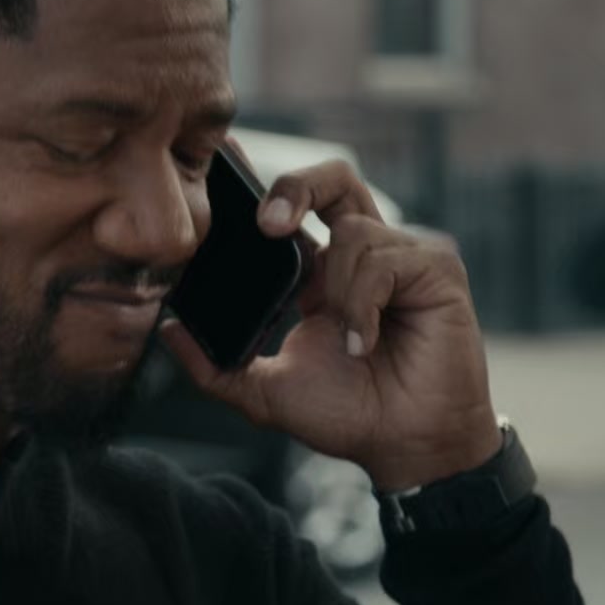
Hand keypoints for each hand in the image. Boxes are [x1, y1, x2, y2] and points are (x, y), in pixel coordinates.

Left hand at [160, 155, 500, 488]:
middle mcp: (364, 254)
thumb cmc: (350, 416)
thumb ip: (215, 366)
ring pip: (353, 231)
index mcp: (324, 271)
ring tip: (347, 341)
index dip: (264, 181)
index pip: (295, 206)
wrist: (407, 449)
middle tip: (267, 224)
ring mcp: (404, 257)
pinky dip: (363, 305)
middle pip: (334, 177)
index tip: (227, 156)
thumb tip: (166, 332)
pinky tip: (366, 344)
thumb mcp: (265, 392)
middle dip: (297, 185)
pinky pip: (384, 261)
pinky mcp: (437, 270)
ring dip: (337, 289)